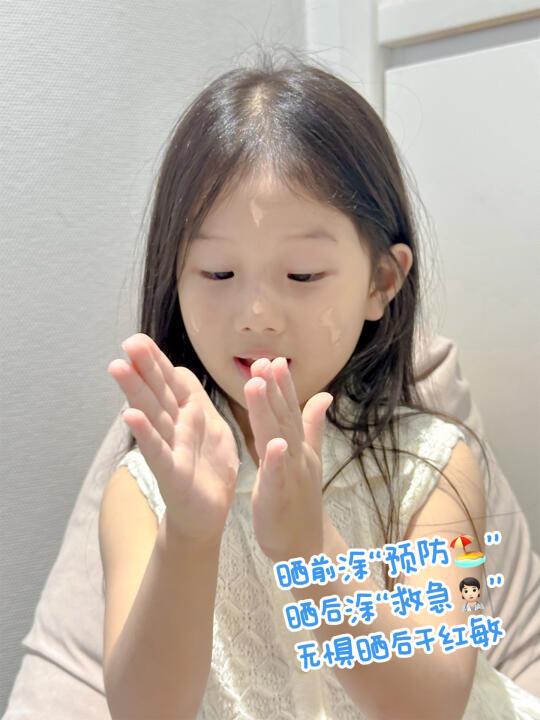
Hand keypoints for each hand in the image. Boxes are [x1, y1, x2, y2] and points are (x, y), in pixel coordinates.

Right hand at [108, 333, 239, 542]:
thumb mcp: (211, 427)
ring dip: (135, 391)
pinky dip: (145, 434)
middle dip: (144, 367)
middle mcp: (175, 428)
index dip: (157, 363)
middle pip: (158, 392)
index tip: (139, 340)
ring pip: (152, 415)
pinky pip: (158, 451)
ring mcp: (171, 449)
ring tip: (118, 367)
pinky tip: (129, 416)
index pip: (172, 382)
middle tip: (129, 342)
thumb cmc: (207, 469)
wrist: (208, 513)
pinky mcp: (172, 473)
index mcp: (189, 415)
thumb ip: (196, 399)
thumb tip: (178, 369)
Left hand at [244, 357, 332, 562]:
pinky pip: (279, 476)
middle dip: (273, 388)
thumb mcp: (308, 458)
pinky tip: (274, 444)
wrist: (307, 546)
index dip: (282, 384)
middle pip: (284, 417)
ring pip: (278, 438)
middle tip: (264, 360)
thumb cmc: (300, 500)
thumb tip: (323, 395)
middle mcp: (298, 456)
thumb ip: (313, 426)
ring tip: (258, 384)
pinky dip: (277, 460)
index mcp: (299, 446)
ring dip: (269, 411)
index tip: (272, 358)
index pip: (290, 410)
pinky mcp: (281, 497)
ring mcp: (291, 475)